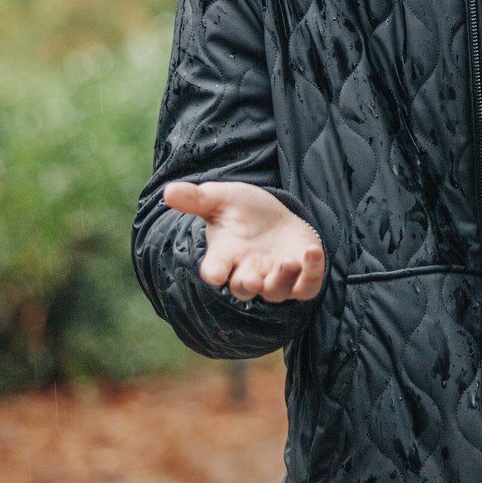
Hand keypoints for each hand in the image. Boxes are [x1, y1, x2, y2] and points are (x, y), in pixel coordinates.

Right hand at [162, 180, 325, 303]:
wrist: (274, 219)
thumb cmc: (242, 211)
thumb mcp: (221, 198)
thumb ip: (197, 198)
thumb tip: (168, 191)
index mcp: (225, 256)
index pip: (215, 270)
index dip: (214, 273)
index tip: (214, 274)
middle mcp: (248, 271)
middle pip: (244, 288)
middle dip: (247, 284)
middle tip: (252, 278)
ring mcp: (274, 278)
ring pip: (276, 291)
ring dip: (282, 279)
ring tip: (289, 261)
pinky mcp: (301, 278)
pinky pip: (306, 287)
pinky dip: (312, 274)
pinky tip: (313, 252)